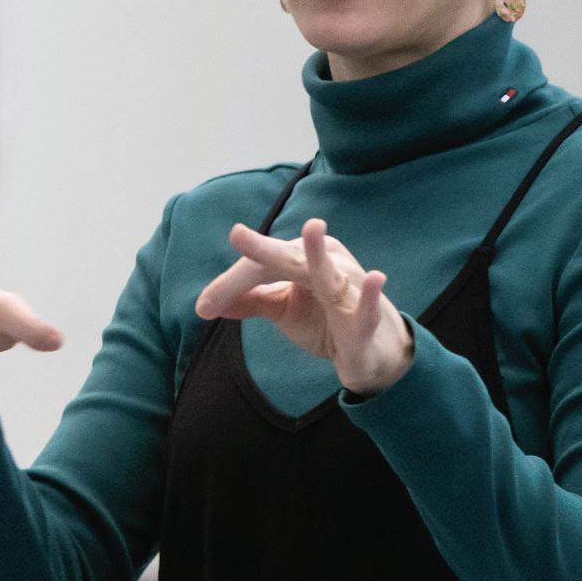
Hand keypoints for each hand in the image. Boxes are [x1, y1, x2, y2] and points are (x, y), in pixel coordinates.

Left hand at [194, 217, 413, 396]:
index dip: (231, 285)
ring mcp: (348, 289)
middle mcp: (326, 266)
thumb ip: (251, 302)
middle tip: (236, 234)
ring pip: (327, 272)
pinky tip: (376, 278)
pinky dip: (370, 293)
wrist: (372, 352)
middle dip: (262, 250)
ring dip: (320, 252)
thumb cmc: (327, 321)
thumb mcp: (283, 310)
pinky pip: (367, 307)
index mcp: (302, 262)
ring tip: (314, 228)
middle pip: (287, 260)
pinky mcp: (365, 319)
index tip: (204, 307)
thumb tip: (206, 303)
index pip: (260, 269)